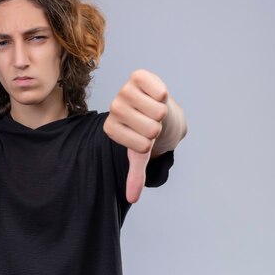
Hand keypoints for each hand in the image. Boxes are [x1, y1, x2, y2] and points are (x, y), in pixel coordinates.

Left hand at [103, 69, 168, 202]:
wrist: (154, 109)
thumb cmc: (145, 133)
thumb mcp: (140, 154)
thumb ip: (135, 174)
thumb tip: (132, 198)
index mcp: (111, 128)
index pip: (141, 145)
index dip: (150, 143)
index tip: (143, 137)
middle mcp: (114, 108)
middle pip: (151, 127)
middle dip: (158, 128)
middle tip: (151, 123)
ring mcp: (124, 90)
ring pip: (157, 110)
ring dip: (162, 112)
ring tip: (153, 110)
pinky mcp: (137, 76)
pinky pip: (160, 90)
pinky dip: (163, 96)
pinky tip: (155, 96)